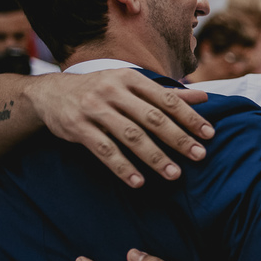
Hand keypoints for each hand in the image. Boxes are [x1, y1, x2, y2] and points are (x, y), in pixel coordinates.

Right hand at [29, 68, 214, 187]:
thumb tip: (205, 98)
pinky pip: (103, 151)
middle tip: (199, 156)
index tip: (210, 135)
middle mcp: (112, 90)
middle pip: (152, 118)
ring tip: (174, 174)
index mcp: (130, 78)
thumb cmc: (102, 90)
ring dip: (154, 157)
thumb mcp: (132, 86)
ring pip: (130, 136)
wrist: (50, 93)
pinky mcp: (77, 128)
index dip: (190, 117)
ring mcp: (93, 109)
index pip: (166, 99)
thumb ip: (167, 94)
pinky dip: (122, 167)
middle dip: (178, 138)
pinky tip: (139, 182)